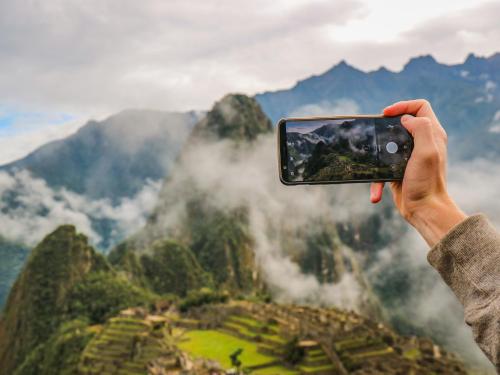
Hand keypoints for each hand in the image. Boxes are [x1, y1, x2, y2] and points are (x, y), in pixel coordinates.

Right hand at [370, 99, 466, 246]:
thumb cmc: (427, 183)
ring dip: (377, 154)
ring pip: (388, 143)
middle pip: (401, 122)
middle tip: (374, 132)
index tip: (386, 114)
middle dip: (385, 126)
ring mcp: (408, 156)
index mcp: (431, 134)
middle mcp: (421, 142)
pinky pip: (382, 167)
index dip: (403, 106)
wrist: (424, 210)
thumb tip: (405, 119)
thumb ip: (421, 129)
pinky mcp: (397, 169)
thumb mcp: (427, 152)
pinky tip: (375, 193)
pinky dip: (376, 181)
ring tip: (372, 162)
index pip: (420, 107)